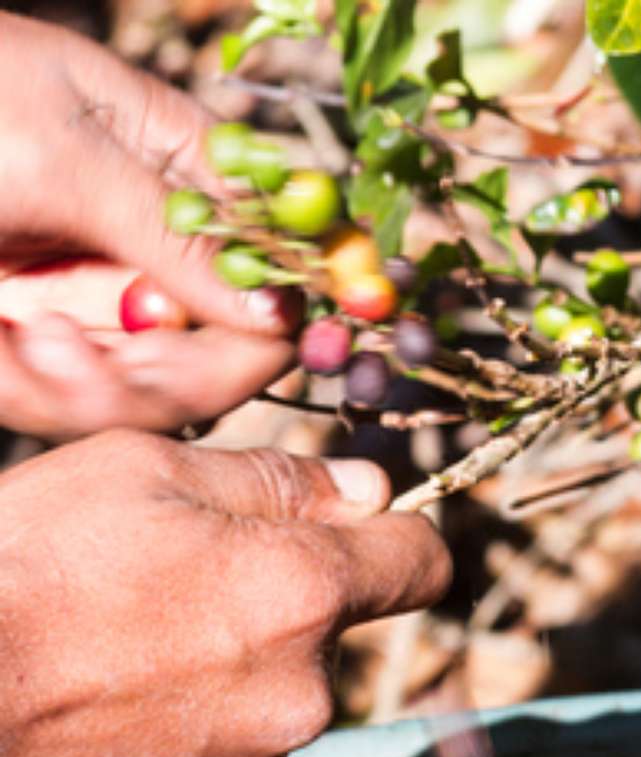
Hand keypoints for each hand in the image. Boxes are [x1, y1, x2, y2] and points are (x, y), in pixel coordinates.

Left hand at [0, 14, 298, 437]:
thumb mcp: (63, 151)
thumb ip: (177, 233)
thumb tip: (285, 313)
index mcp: (177, 170)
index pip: (274, 264)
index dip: (291, 315)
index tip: (295, 350)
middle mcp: (148, 247)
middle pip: (223, 353)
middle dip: (164, 373)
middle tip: (82, 355)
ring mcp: (92, 304)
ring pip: (150, 395)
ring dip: (91, 389)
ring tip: (22, 344)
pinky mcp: (38, 350)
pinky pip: (73, 404)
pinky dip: (39, 392)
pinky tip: (5, 346)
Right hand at [0, 432, 450, 756]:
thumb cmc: (22, 571)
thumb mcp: (140, 472)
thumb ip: (275, 480)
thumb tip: (366, 491)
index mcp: (303, 596)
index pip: (422, 561)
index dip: (395, 530)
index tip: (362, 519)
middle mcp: (301, 695)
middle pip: (333, 627)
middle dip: (280, 592)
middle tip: (176, 565)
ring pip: (276, 688)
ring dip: (231, 656)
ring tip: (122, 633)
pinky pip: (223, 742)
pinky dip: (188, 713)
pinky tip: (109, 691)